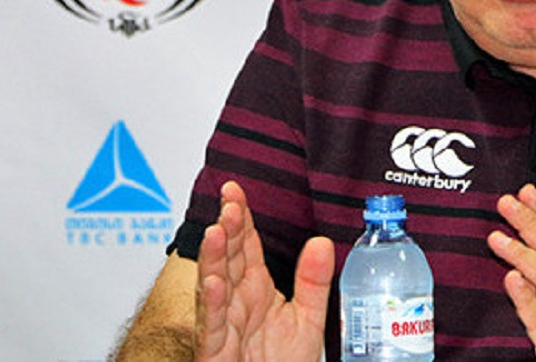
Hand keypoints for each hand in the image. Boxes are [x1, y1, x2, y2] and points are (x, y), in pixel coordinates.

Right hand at [195, 181, 334, 361]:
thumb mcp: (306, 319)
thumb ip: (313, 281)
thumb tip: (322, 241)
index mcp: (255, 288)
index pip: (245, 245)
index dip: (241, 217)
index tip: (234, 190)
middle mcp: (236, 301)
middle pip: (228, 258)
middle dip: (228, 230)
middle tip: (230, 204)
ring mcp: (223, 324)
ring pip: (214, 286)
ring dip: (213, 260)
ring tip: (216, 232)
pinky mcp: (215, 351)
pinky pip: (212, 326)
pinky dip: (213, 305)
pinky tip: (214, 284)